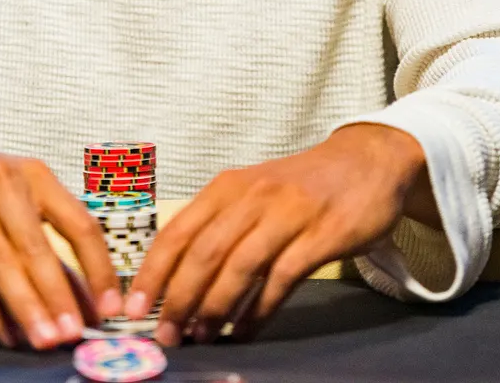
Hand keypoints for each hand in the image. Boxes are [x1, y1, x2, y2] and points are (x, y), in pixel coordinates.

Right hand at [0, 126, 118, 349]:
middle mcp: (3, 182)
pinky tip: (5, 331)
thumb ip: (46, 245)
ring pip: (2, 265)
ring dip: (26, 308)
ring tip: (44, 341)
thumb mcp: (12, 199)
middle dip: (58, 297)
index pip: (78, 223)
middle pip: (38, 249)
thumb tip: (85, 300)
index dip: (98, 268)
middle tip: (73, 334)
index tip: (110, 306)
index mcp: (34, 174)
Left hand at [126, 124, 431, 346]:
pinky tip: (245, 331)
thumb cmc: (300, 186)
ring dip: (215, 307)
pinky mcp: (323, 234)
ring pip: (240, 266)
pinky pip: (283, 277)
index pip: (177, 232)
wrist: (367, 161)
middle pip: (204, 252)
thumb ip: (217, 228)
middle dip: (179, 298)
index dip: (152, 273)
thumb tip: (175, 279)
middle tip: (165, 334)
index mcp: (227, 187)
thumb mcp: (251, 193)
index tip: (133, 307)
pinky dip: (259, 309)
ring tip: (201, 337)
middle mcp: (252, 197)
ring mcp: (289, 214)